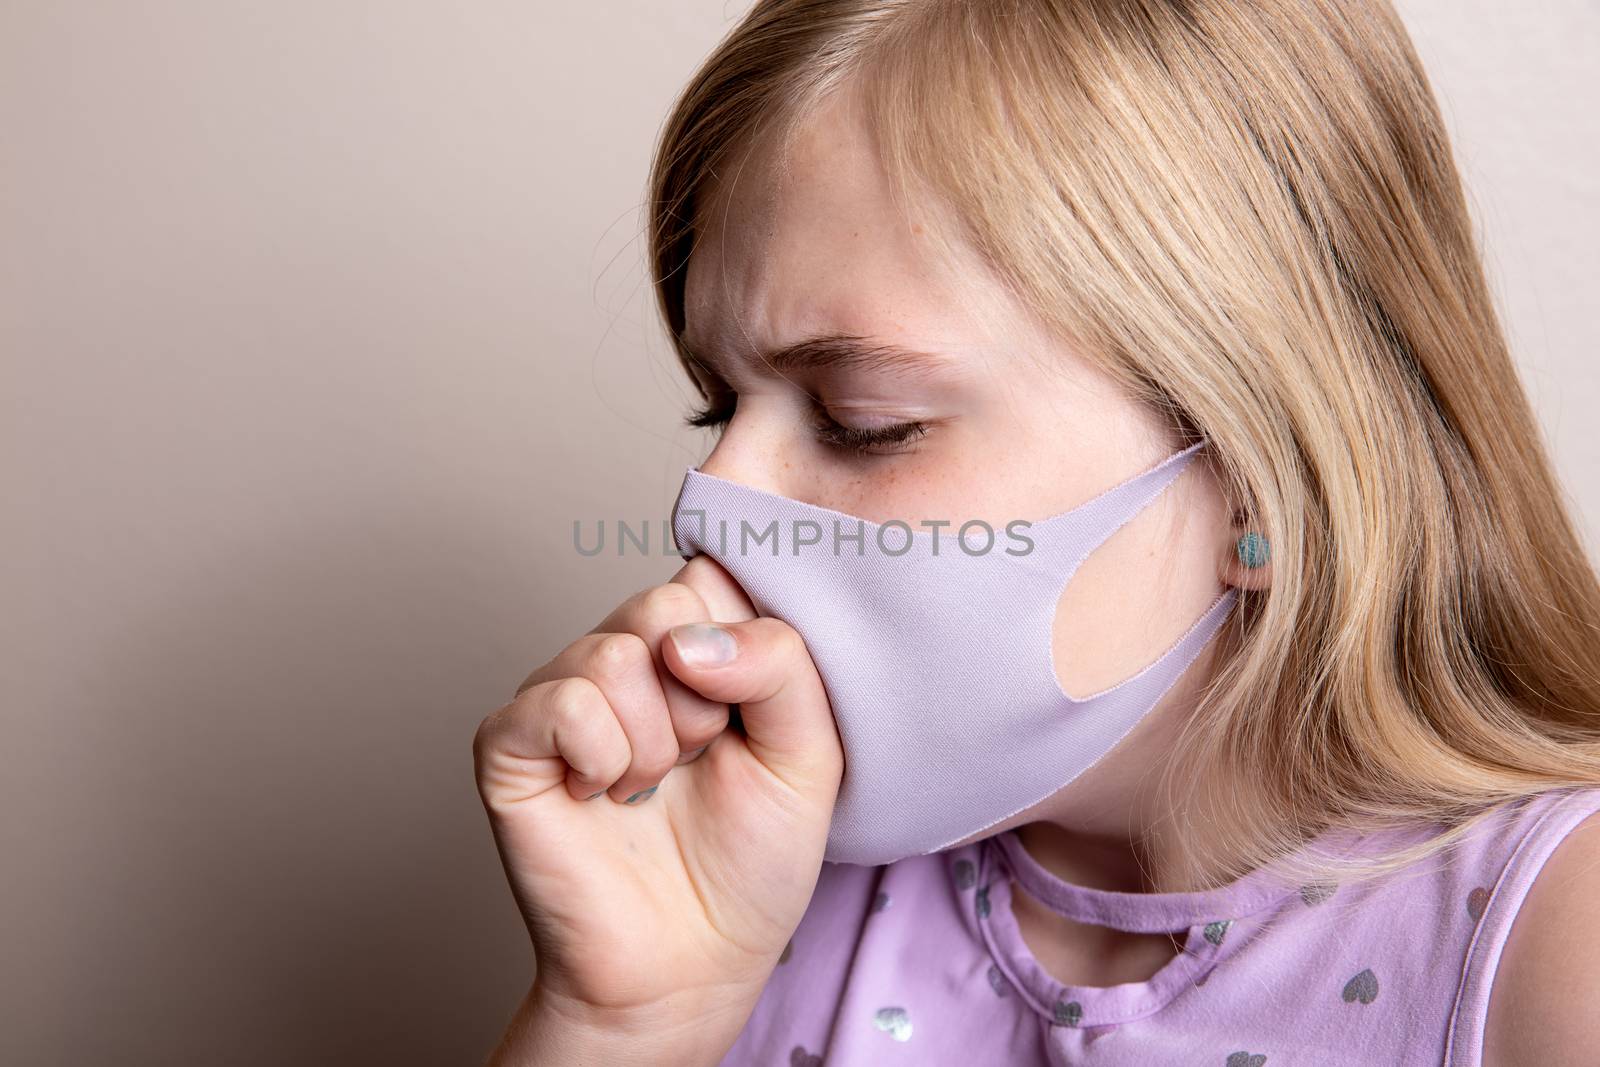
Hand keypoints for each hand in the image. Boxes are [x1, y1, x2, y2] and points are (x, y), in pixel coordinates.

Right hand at [473, 555, 842, 1059]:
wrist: (691, 964)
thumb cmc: (750, 862)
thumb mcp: (810, 757)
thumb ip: (784, 667)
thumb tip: (690, 635)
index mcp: (694, 643)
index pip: (715, 569)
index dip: (744, 635)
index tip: (755, 705)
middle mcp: (623, 655)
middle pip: (664, 603)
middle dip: (707, 698)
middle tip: (705, 757)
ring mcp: (561, 693)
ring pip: (613, 656)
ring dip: (657, 741)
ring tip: (654, 787)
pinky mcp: (511, 743)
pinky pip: (560, 705)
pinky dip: (601, 756)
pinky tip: (604, 795)